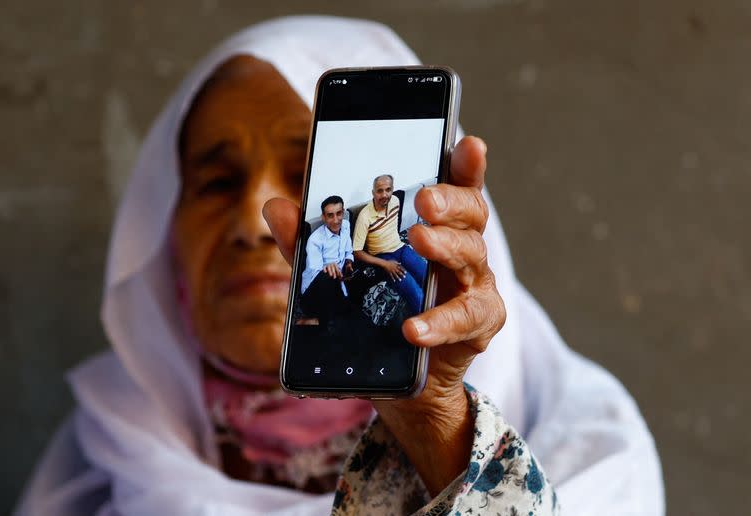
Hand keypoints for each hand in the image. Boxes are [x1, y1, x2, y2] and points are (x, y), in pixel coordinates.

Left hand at [263, 136, 502, 496]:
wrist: (400, 381)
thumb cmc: (375, 314)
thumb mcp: (335, 274)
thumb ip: (310, 242)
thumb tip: (275, 207)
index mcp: (433, 226)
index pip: (453, 186)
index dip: (464, 164)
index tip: (467, 143)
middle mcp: (460, 249)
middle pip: (471, 213)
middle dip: (451, 199)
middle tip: (425, 198)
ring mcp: (473, 286)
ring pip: (473, 256)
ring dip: (446, 246)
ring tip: (420, 240)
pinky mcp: (476, 326)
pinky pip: (468, 318)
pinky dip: (441, 322)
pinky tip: (414, 328)